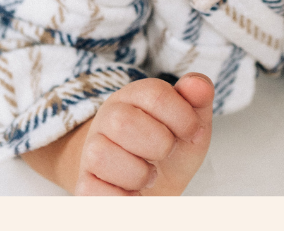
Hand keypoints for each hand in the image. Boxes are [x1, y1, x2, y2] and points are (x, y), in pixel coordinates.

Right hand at [75, 74, 213, 195]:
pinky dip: (121, 198)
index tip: (191, 132)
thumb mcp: (191, 123)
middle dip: (158, 144)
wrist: (153, 186)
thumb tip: (198, 85)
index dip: (182, 117)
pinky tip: (134, 193)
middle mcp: (109, 117)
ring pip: (102, 155)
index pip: (154, 94)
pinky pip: (92, 190)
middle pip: (123, 122)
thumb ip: (198, 99)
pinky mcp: (85, 182)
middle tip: (166, 153)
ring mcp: (92, 149)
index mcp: (135, 95)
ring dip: (138, 174)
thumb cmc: (171, 149)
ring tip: (149, 174)